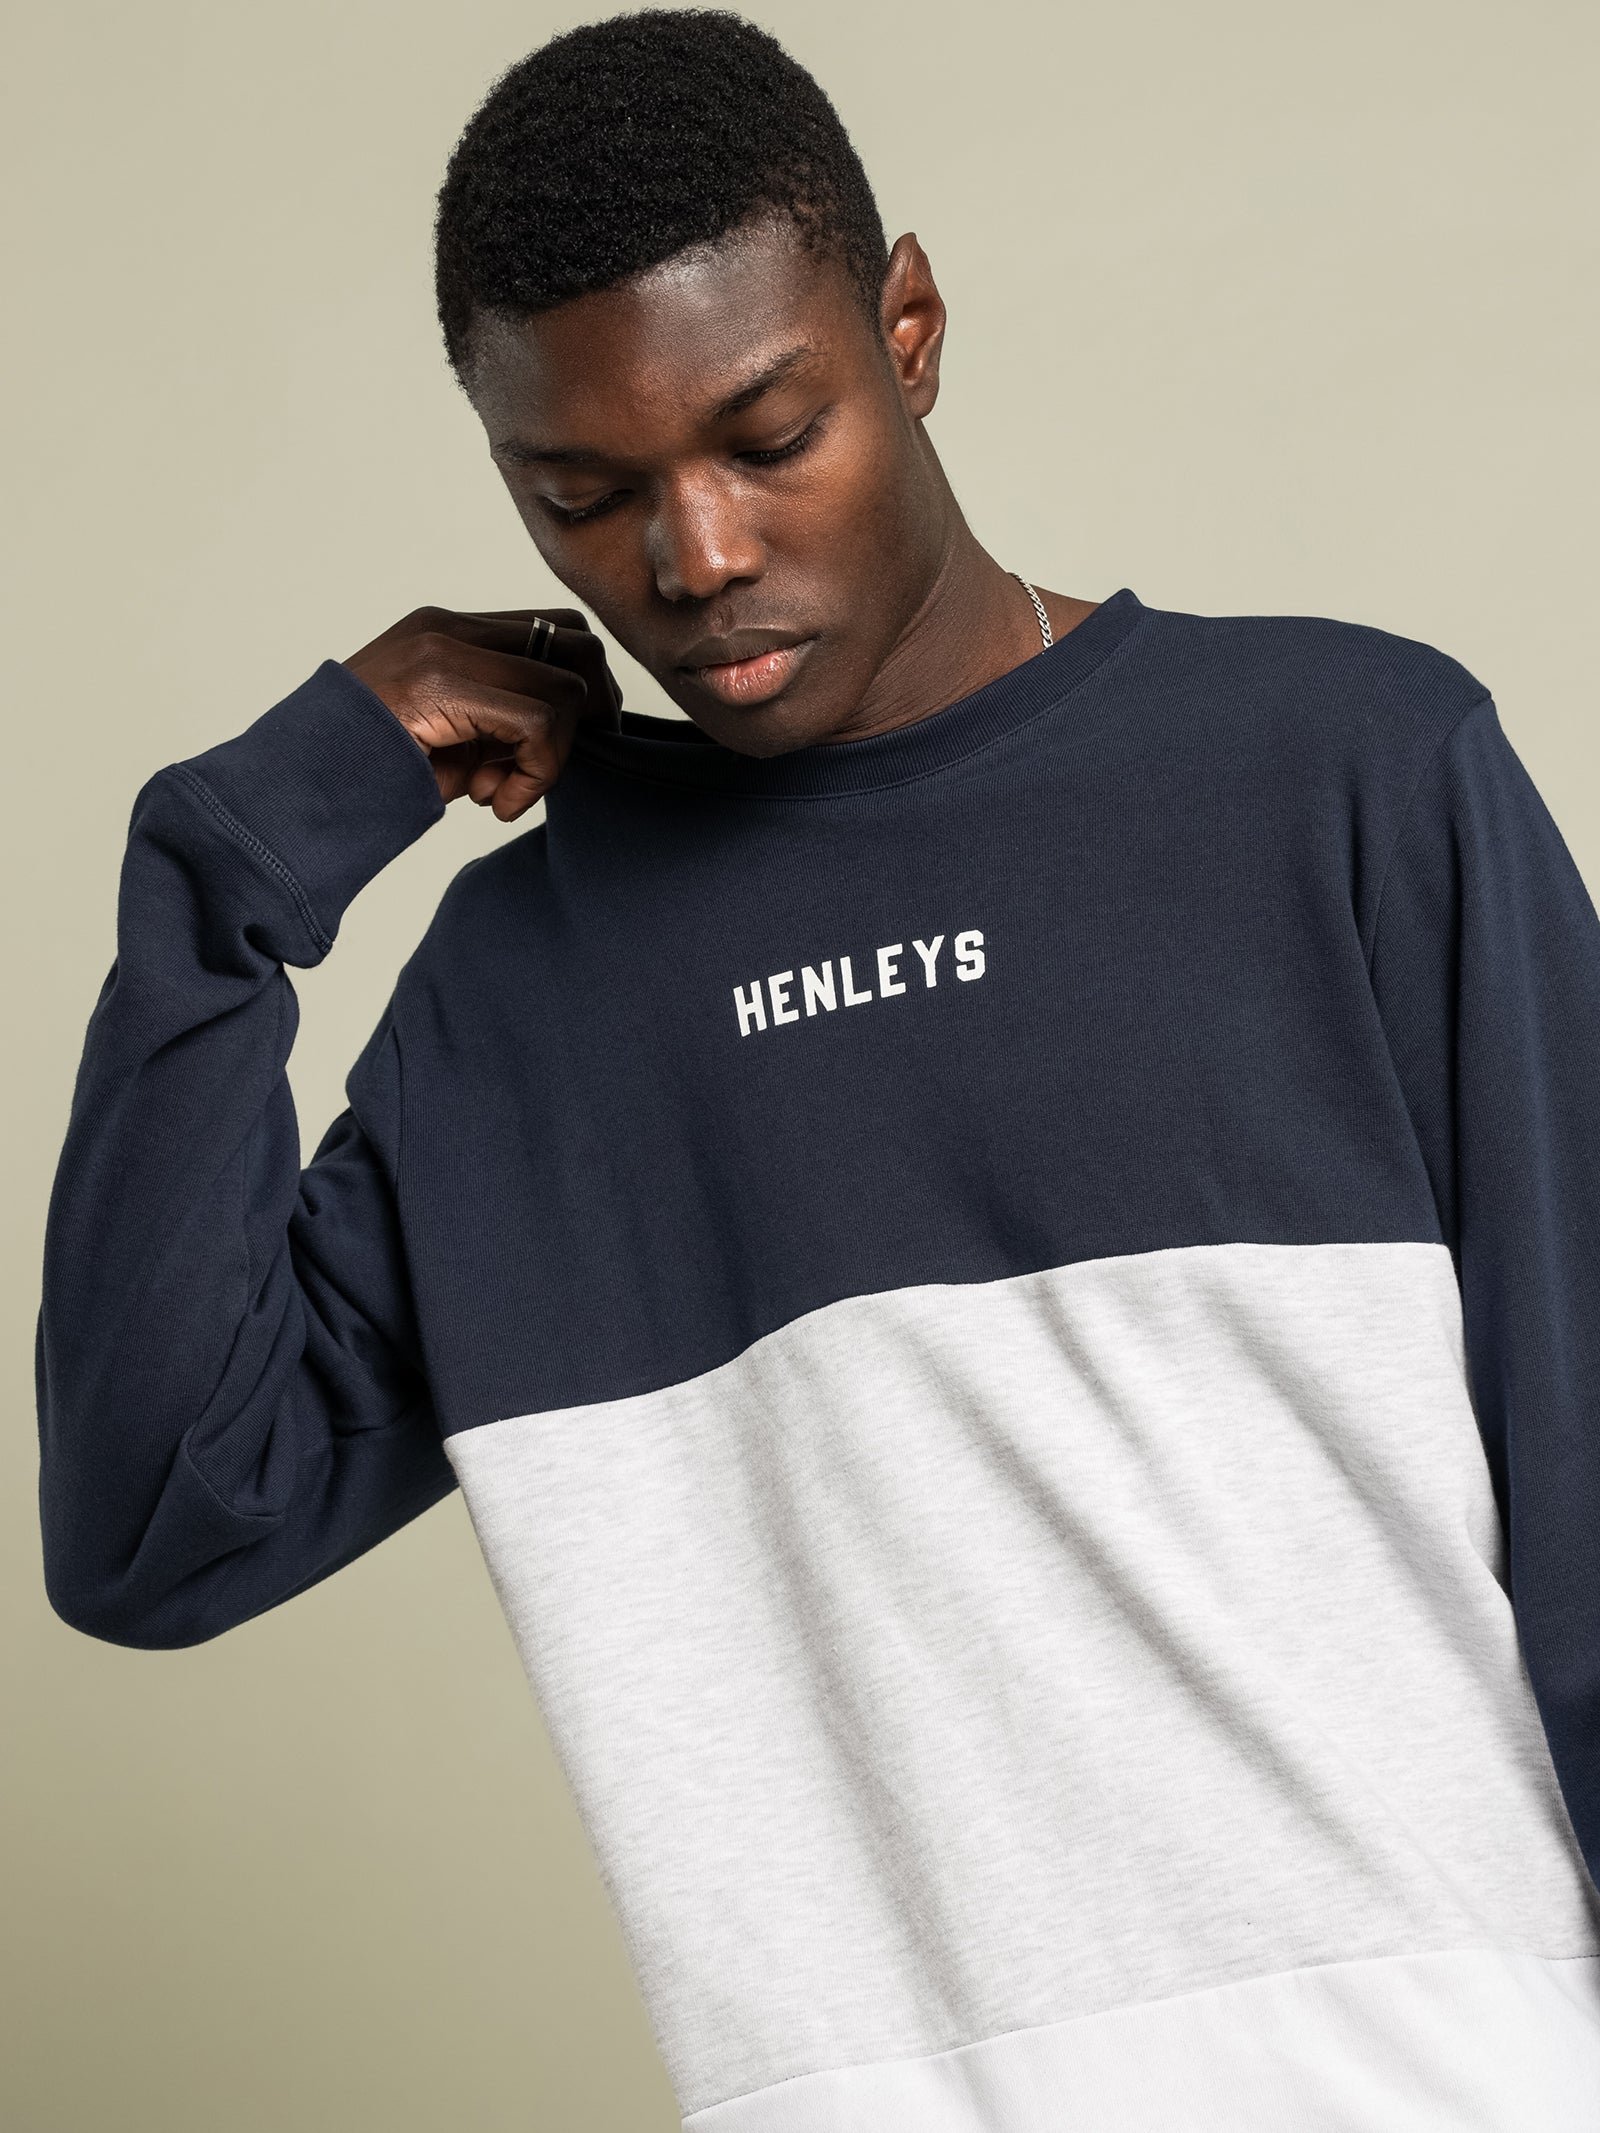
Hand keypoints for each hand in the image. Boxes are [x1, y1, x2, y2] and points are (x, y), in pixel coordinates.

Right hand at [343, 605, 621, 820]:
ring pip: (567, 684)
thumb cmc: (362, 777)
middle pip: (576, 641)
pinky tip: (494, 804)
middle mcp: (448, 627)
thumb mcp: (446, 744)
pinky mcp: (441, 684)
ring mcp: (443, 649)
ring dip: (553, 756)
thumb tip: (565, 741)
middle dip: (587, 714)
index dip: (577, 695)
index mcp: (447, 632)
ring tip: (500, 795)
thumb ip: (498, 727)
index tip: (548, 756)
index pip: (552, 633)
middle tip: (547, 770)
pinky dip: (537, 774)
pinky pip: (541, 721)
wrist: (285, 791)